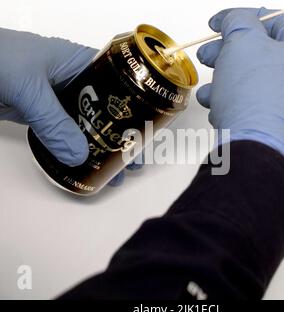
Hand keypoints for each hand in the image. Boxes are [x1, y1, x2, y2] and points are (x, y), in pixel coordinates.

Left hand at [0, 28, 142, 184]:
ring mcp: (56, 99)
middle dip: (118, 134)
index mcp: (78, 63)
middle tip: (130, 158)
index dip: (133, 109)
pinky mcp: (41, 114)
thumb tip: (78, 154)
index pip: (118, 85)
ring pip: (85, 124)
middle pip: (105, 110)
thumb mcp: (30, 89)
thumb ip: (54, 123)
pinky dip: (73, 147)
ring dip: (96, 144)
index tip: (142, 132)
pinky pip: (63, 133)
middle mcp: (72, 81)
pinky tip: (82, 161)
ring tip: (110, 166)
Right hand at [196, 8, 283, 197]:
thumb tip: (234, 20)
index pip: (278, 22)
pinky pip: (262, 117)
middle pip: (267, 60)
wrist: (262, 156)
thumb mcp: (243, 45)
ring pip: (261, 91)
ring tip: (208, 95)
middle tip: (206, 58)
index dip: (242, 18)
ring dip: (229, 87)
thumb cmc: (257, 97)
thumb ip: (238, 23)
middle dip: (229, 57)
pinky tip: (221, 116)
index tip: (216, 25)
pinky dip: (241, 111)